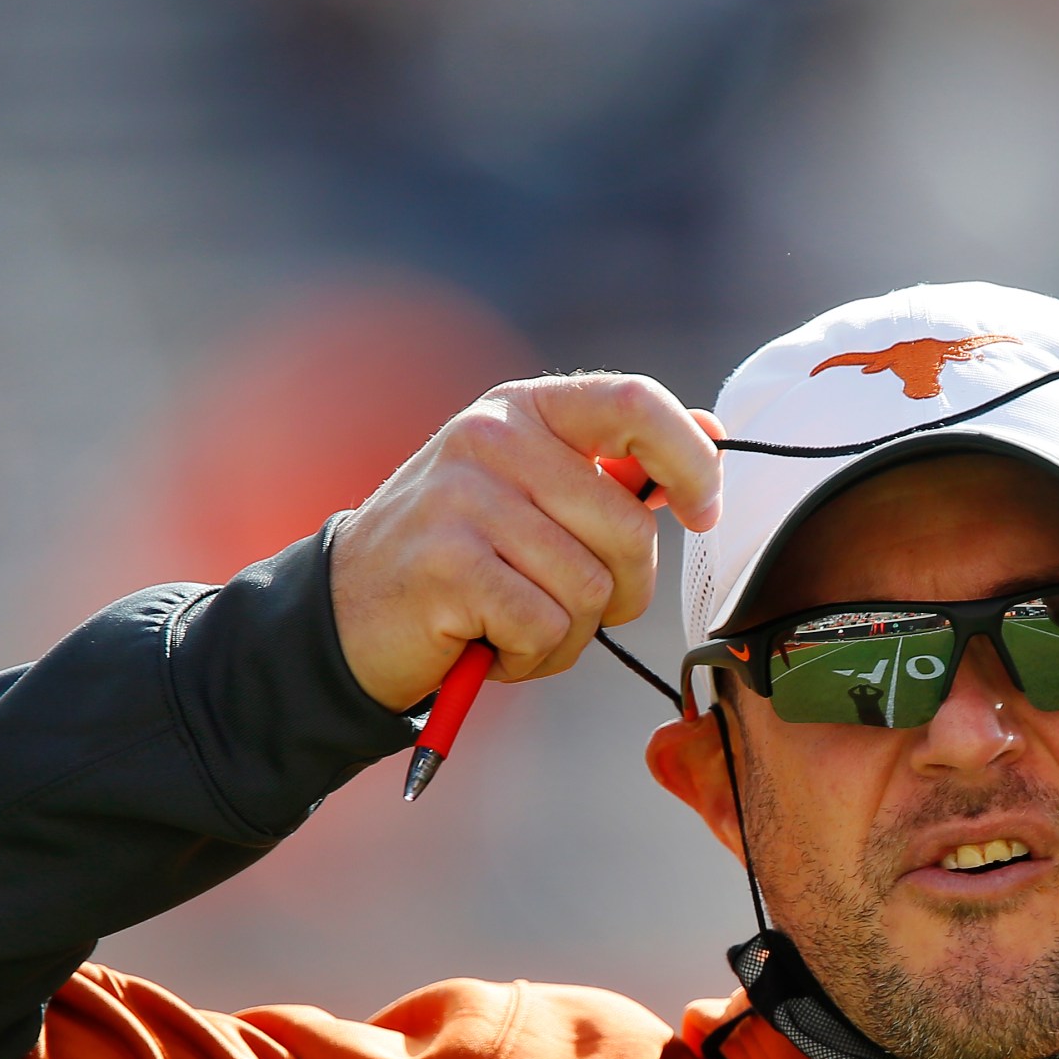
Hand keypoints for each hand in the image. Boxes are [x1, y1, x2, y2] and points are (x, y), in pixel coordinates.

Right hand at [329, 374, 722, 708]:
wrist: (347, 614)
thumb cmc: (462, 558)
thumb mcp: (532, 493)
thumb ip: (614, 467)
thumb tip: (711, 430)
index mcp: (525, 409)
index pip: (635, 403)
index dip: (691, 462)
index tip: (701, 513)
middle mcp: (492, 438)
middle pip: (629, 528)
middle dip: (620, 591)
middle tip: (565, 604)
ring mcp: (465, 497)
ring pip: (591, 588)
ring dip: (567, 632)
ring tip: (512, 621)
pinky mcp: (449, 564)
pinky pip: (546, 626)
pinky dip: (530, 655)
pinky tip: (488, 641)